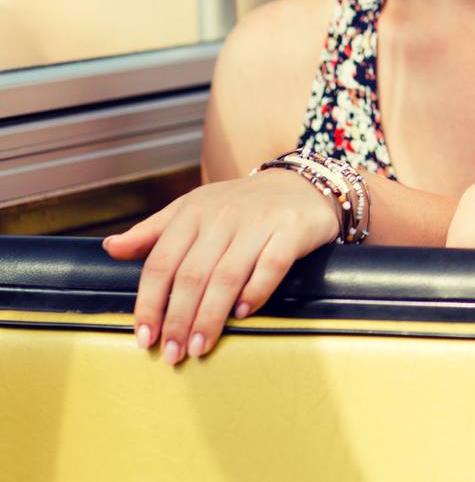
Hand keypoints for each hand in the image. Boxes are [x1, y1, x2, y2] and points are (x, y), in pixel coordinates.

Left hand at [101, 169, 340, 363]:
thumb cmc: (241, 205)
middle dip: (178, 319)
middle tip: (172, 354)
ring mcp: (259, 223)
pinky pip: (271, 266)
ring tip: (199, 347)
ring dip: (209, 316)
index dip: (149, 304)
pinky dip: (255, 292)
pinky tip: (243, 314)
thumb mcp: (194, 210)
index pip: (161, 263)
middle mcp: (223, 216)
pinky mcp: (291, 230)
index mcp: (193, 213)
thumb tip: (110, 248)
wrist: (301, 184)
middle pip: (192, 275)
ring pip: (226, 276)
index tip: (144, 337)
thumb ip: (153, 232)